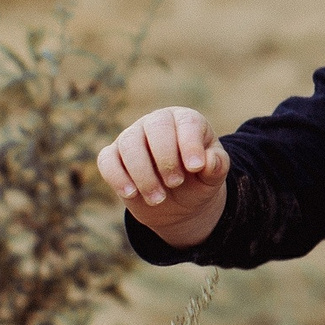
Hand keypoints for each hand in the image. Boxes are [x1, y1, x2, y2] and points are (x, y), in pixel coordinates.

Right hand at [98, 107, 230, 247]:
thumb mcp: (213, 176)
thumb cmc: (198, 181)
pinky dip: (117, 177)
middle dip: (166, 158)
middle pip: (156, 127)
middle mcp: (157, 122)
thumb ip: (216, 166)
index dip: (190, 144)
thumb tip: (207, 161)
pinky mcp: (113, 156)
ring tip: (158, 199)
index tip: (195, 168)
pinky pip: (107, 160)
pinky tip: (131, 193)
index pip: (186, 122)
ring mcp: (132, 137)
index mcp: (186, 121)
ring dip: (143, 174)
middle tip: (175, 184)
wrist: (178, 203)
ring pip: (130, 144)